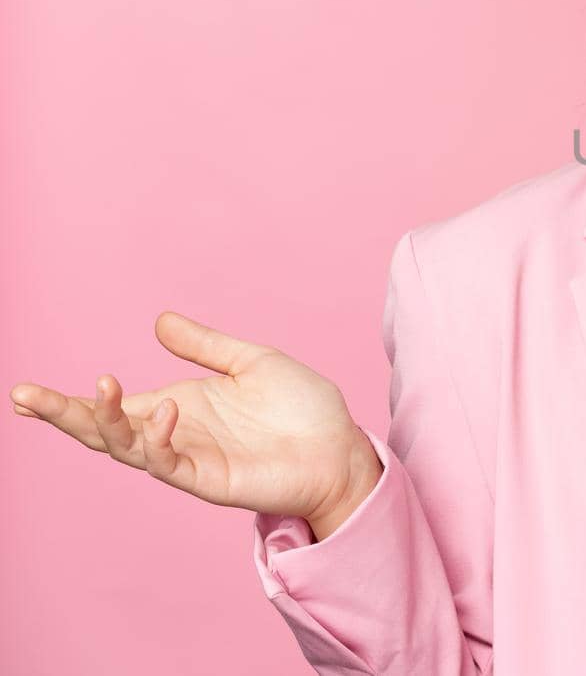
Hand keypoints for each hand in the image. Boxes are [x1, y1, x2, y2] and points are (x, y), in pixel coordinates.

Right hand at [10, 311, 380, 532]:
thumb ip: (205, 345)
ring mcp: (188, 459)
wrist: (338, 448)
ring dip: (105, 422)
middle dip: (62, 415)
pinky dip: (160, 439)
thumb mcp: (250, 362)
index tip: (22, 394)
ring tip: (101, 387)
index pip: (111, 406)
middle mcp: (173, 434)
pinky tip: (165, 412)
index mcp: (176, 407)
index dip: (68, 402)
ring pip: (127, 447)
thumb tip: (159, 321)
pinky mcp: (209, 479)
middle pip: (103, 430)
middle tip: (22, 396)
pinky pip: (170, 464)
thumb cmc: (300, 408)